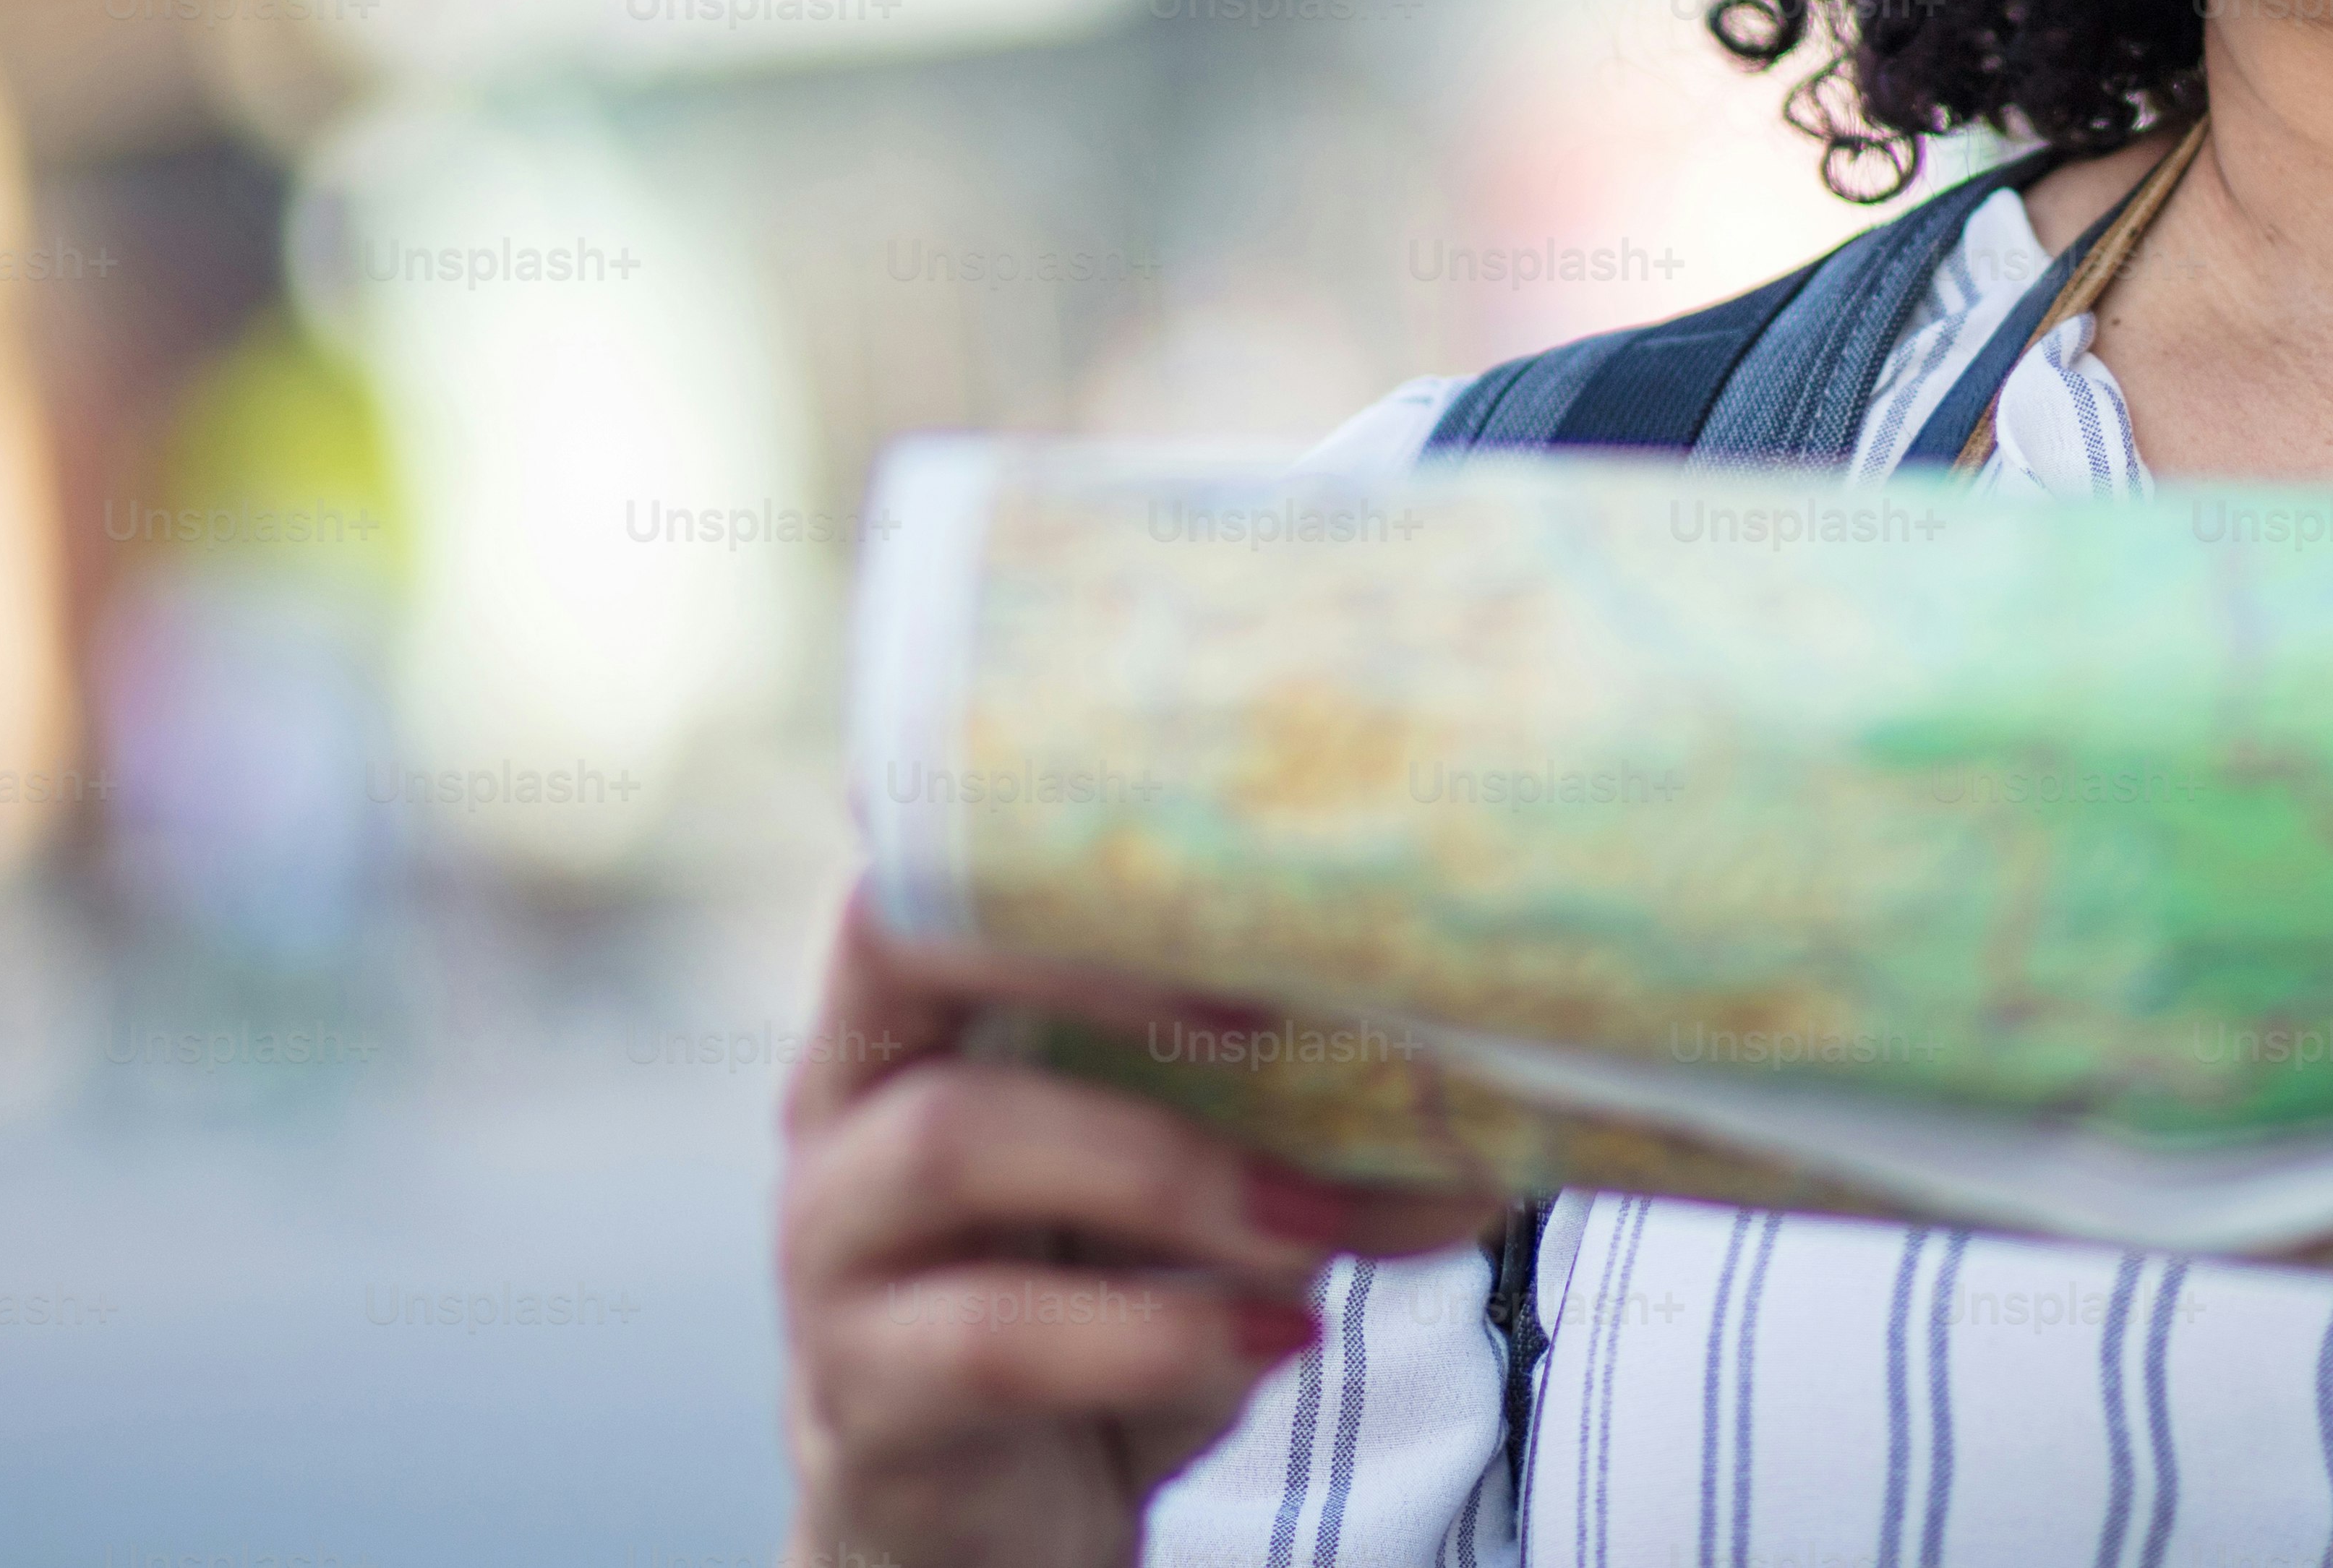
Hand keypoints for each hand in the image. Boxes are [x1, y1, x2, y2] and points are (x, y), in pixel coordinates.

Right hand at [774, 890, 1494, 1567]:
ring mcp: (832, 1246)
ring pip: (950, 1139)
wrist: (1004, 1528)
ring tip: (1313, 1227)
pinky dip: (1153, 1336)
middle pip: (900, 935)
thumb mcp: (1210, 1197)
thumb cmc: (1106, 1314)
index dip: (1075, 834)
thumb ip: (1306, 1130)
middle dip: (1086, 954)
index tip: (1247, 854)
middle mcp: (849, 1099)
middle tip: (1263, 1013)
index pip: (950, 848)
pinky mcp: (864, 1392)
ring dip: (1164, 1171)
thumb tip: (1500, 1110)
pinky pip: (990, 1337)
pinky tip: (1274, 1343)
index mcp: (927, 1012)